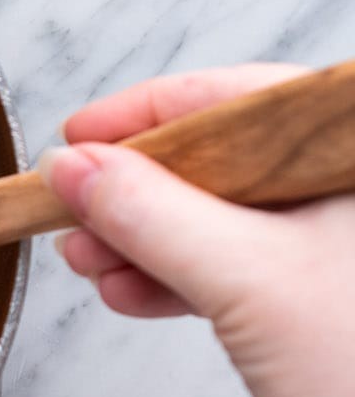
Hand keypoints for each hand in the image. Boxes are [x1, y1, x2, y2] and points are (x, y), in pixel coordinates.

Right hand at [40, 63, 354, 396]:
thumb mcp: (244, 277)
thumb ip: (149, 213)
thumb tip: (74, 168)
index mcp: (347, 151)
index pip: (232, 98)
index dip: (142, 116)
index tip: (75, 140)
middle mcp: (346, 188)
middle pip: (219, 158)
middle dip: (131, 190)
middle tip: (70, 210)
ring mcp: (336, 244)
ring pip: (219, 216)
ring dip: (142, 240)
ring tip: (86, 262)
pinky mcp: (322, 298)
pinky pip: (234, 265)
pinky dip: (175, 277)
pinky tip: (130, 293)